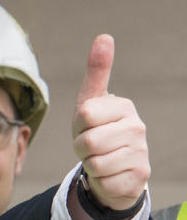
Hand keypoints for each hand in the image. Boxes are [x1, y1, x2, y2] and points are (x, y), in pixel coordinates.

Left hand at [72, 34, 149, 212]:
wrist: (114, 168)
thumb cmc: (98, 131)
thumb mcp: (90, 104)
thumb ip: (96, 72)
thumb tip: (104, 36)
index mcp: (123, 106)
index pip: (84, 115)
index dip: (78, 126)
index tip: (87, 128)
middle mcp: (137, 127)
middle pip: (87, 142)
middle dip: (81, 149)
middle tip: (91, 148)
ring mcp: (141, 152)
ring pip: (94, 164)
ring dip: (90, 166)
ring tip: (100, 159)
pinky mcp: (139, 176)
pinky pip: (104, 182)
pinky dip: (100, 182)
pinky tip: (110, 174)